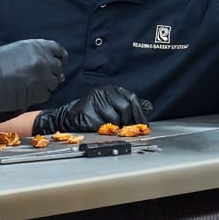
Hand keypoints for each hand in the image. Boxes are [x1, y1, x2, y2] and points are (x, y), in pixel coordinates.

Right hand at [0, 39, 66, 114]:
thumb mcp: (14, 51)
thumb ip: (32, 55)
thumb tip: (46, 65)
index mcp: (36, 46)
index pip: (59, 51)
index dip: (59, 58)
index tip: (58, 62)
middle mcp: (42, 61)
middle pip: (58, 68)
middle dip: (51, 72)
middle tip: (40, 77)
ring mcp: (41, 78)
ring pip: (53, 83)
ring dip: (45, 84)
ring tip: (30, 85)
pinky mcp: (36, 94)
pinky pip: (45, 95)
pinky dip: (39, 95)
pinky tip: (26, 92)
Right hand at [33, 84, 151, 134]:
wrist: (70, 117)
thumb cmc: (93, 112)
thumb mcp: (113, 105)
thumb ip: (130, 106)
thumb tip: (148, 106)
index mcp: (113, 89)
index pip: (132, 98)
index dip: (140, 114)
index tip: (144, 126)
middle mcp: (104, 91)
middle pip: (125, 107)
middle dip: (128, 122)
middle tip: (126, 130)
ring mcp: (94, 99)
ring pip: (114, 117)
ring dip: (114, 127)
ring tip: (110, 128)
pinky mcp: (86, 110)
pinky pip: (101, 124)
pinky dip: (102, 130)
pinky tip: (99, 128)